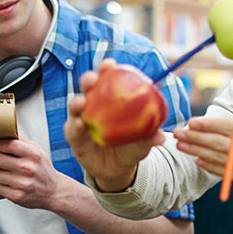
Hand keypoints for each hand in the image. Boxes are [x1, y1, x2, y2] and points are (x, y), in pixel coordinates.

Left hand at [0, 137, 63, 209]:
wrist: (54, 191)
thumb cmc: (42, 169)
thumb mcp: (37, 151)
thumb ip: (21, 142)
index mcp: (34, 154)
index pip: (7, 144)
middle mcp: (28, 168)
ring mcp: (23, 183)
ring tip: (1, 172)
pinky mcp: (17, 196)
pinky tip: (4, 181)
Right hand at [64, 58, 164, 191]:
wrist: (118, 169)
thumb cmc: (132, 147)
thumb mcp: (142, 143)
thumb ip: (149, 138)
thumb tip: (160, 137)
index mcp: (111, 99)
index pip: (108, 79)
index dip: (107, 69)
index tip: (110, 64)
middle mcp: (94, 105)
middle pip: (88, 88)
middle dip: (89, 80)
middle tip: (93, 79)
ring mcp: (81, 119)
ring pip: (75, 106)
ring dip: (76, 102)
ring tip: (81, 102)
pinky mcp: (74, 136)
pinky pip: (72, 129)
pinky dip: (75, 126)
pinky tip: (80, 125)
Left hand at [174, 76, 232, 199]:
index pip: (231, 129)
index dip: (209, 124)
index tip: (193, 121)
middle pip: (219, 145)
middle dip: (196, 138)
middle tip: (176, 133)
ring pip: (220, 160)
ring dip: (198, 152)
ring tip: (181, 146)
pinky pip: (228, 174)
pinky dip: (212, 167)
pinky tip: (200, 161)